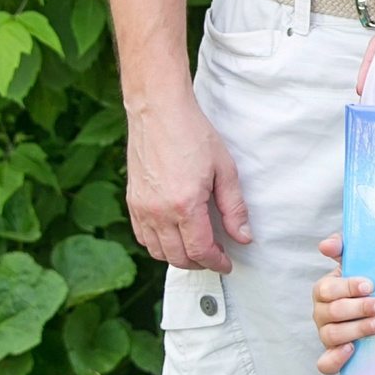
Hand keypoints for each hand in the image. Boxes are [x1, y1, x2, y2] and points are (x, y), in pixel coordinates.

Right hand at [126, 95, 251, 269]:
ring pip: (157, 251)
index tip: (226, 262)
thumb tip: (243, 237)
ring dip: (178, 257)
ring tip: (195, 250)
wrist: (158, 111)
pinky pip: (142, 237)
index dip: (216, 262)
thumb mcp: (224, 169)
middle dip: (199, 263)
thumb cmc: (193, 134)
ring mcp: (141, 208)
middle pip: (178, 257)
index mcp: (185, 205)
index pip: (200, 251)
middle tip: (214, 257)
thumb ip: (234, 208)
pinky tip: (172, 237)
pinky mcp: (132, 201)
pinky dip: (158, 245)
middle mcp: (159, 211)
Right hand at [314, 233, 374, 374]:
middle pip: (333, 312)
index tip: (370, 285)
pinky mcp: (333, 356)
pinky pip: (325, 363)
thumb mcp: (357, 262)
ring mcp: (326, 335)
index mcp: (324, 290)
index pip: (327, 289)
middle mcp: (322, 313)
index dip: (347, 287)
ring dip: (358, 330)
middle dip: (360, 308)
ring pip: (332, 335)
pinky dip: (335, 359)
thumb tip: (325, 245)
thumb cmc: (367, 284)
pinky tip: (352, 350)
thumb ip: (342, 247)